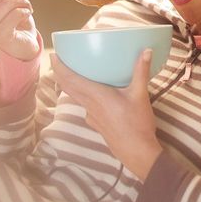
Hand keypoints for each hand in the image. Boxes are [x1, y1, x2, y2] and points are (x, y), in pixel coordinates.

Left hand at [50, 49, 162, 180]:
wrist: (137, 152)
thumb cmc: (137, 124)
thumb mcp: (140, 95)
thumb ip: (141, 71)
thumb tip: (146, 50)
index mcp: (96, 95)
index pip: (70, 79)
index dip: (59, 67)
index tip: (54, 56)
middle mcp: (89, 105)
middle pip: (68, 87)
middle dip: (60, 73)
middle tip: (57, 60)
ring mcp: (91, 116)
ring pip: (74, 97)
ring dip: (68, 85)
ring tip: (68, 73)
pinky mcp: (96, 123)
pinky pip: (83, 106)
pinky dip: (80, 96)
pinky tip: (89, 94)